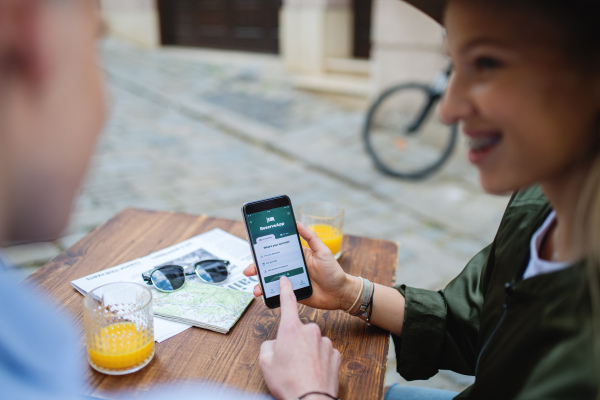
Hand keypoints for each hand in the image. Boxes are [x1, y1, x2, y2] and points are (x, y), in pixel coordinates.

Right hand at [244, 221, 360, 310]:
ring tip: (256, 288)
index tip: (254, 249)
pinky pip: (278, 293)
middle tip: (249, 270)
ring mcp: (290, 281)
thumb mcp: (323, 251)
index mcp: (296, 255)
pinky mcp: (292, 294)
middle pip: (269, 266)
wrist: (340, 293)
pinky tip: (264, 295)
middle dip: (257, 268)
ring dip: (260, 284)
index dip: (264, 250)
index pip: (277, 250)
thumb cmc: (333, 271)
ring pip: (270, 281)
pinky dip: (269, 294)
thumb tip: (297, 222)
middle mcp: (291, 267)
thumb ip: (310, 237)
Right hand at [259, 276, 340, 399]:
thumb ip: (269, 346)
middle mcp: (310, 331)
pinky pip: (324, 353)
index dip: (285, 289)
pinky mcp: (336, 354)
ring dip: (307, 353)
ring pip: (312, 343)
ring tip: (301, 371)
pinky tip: (314, 373)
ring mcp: (325, 342)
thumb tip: (277, 344)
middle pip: (299, 331)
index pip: (287, 302)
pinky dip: (319, 361)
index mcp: (291, 329)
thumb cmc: (288, 383)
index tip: (284, 279)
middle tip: (288, 362)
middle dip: (293, 343)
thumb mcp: (265, 362)